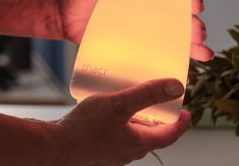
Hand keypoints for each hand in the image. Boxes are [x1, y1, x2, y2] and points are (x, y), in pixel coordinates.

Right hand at [48, 78, 188, 165]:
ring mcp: (111, 152)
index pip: (170, 134)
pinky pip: (113, 135)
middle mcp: (128, 151)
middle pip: (150, 133)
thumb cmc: (83, 131)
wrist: (53, 147)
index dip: (180, 122)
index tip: (185, 111)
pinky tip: (101, 112)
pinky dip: (114, 123)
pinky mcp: (96, 148)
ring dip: (132, 119)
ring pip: (130, 134)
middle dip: (154, 117)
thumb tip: (175, 88)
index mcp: (139, 143)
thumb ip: (146, 95)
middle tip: (153, 100)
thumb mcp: (118, 104)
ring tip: (124, 102)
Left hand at [55, 0, 212, 60]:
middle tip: (198, 34)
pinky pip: (155, 53)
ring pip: (173, 37)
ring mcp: (139, 29)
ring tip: (203, 53)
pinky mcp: (130, 46)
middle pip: (178, 18)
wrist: (59, 14)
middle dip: (194, 25)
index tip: (195, 6)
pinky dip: (171, 59)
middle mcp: (145, 10)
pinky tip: (184, 67)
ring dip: (191, 45)